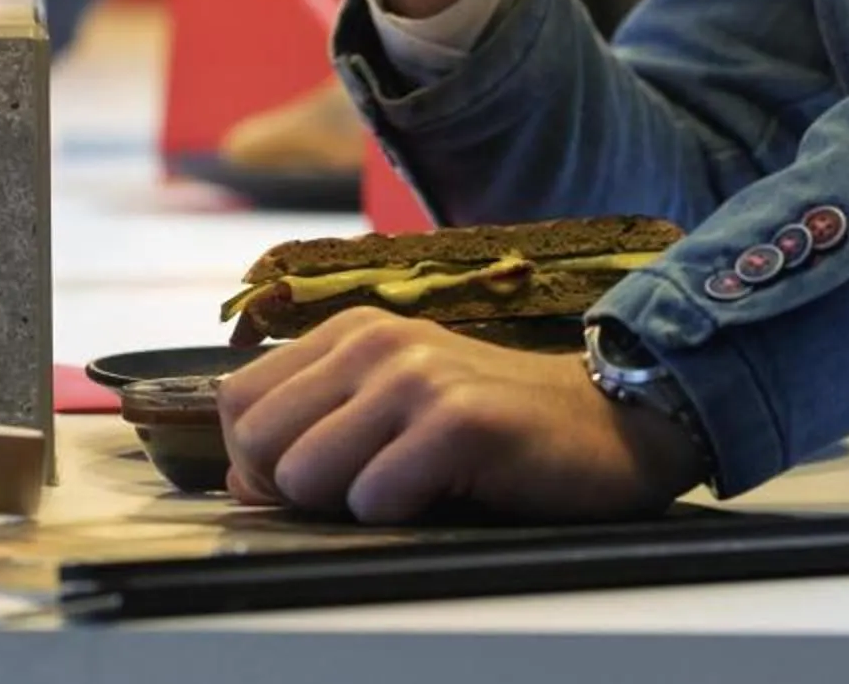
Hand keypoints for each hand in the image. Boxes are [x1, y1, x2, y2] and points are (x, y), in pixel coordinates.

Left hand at [220, 310, 705, 521]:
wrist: (609, 418)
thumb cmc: (495, 423)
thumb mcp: (393, 405)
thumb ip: (318, 426)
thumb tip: (241, 480)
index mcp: (348, 332)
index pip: (238, 401)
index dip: (255, 460)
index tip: (305, 483)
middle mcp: (373, 341)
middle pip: (257, 440)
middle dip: (290, 490)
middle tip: (358, 493)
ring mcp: (415, 376)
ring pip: (304, 474)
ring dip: (348, 505)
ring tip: (408, 489)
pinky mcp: (459, 421)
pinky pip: (375, 499)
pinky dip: (400, 516)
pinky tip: (444, 494)